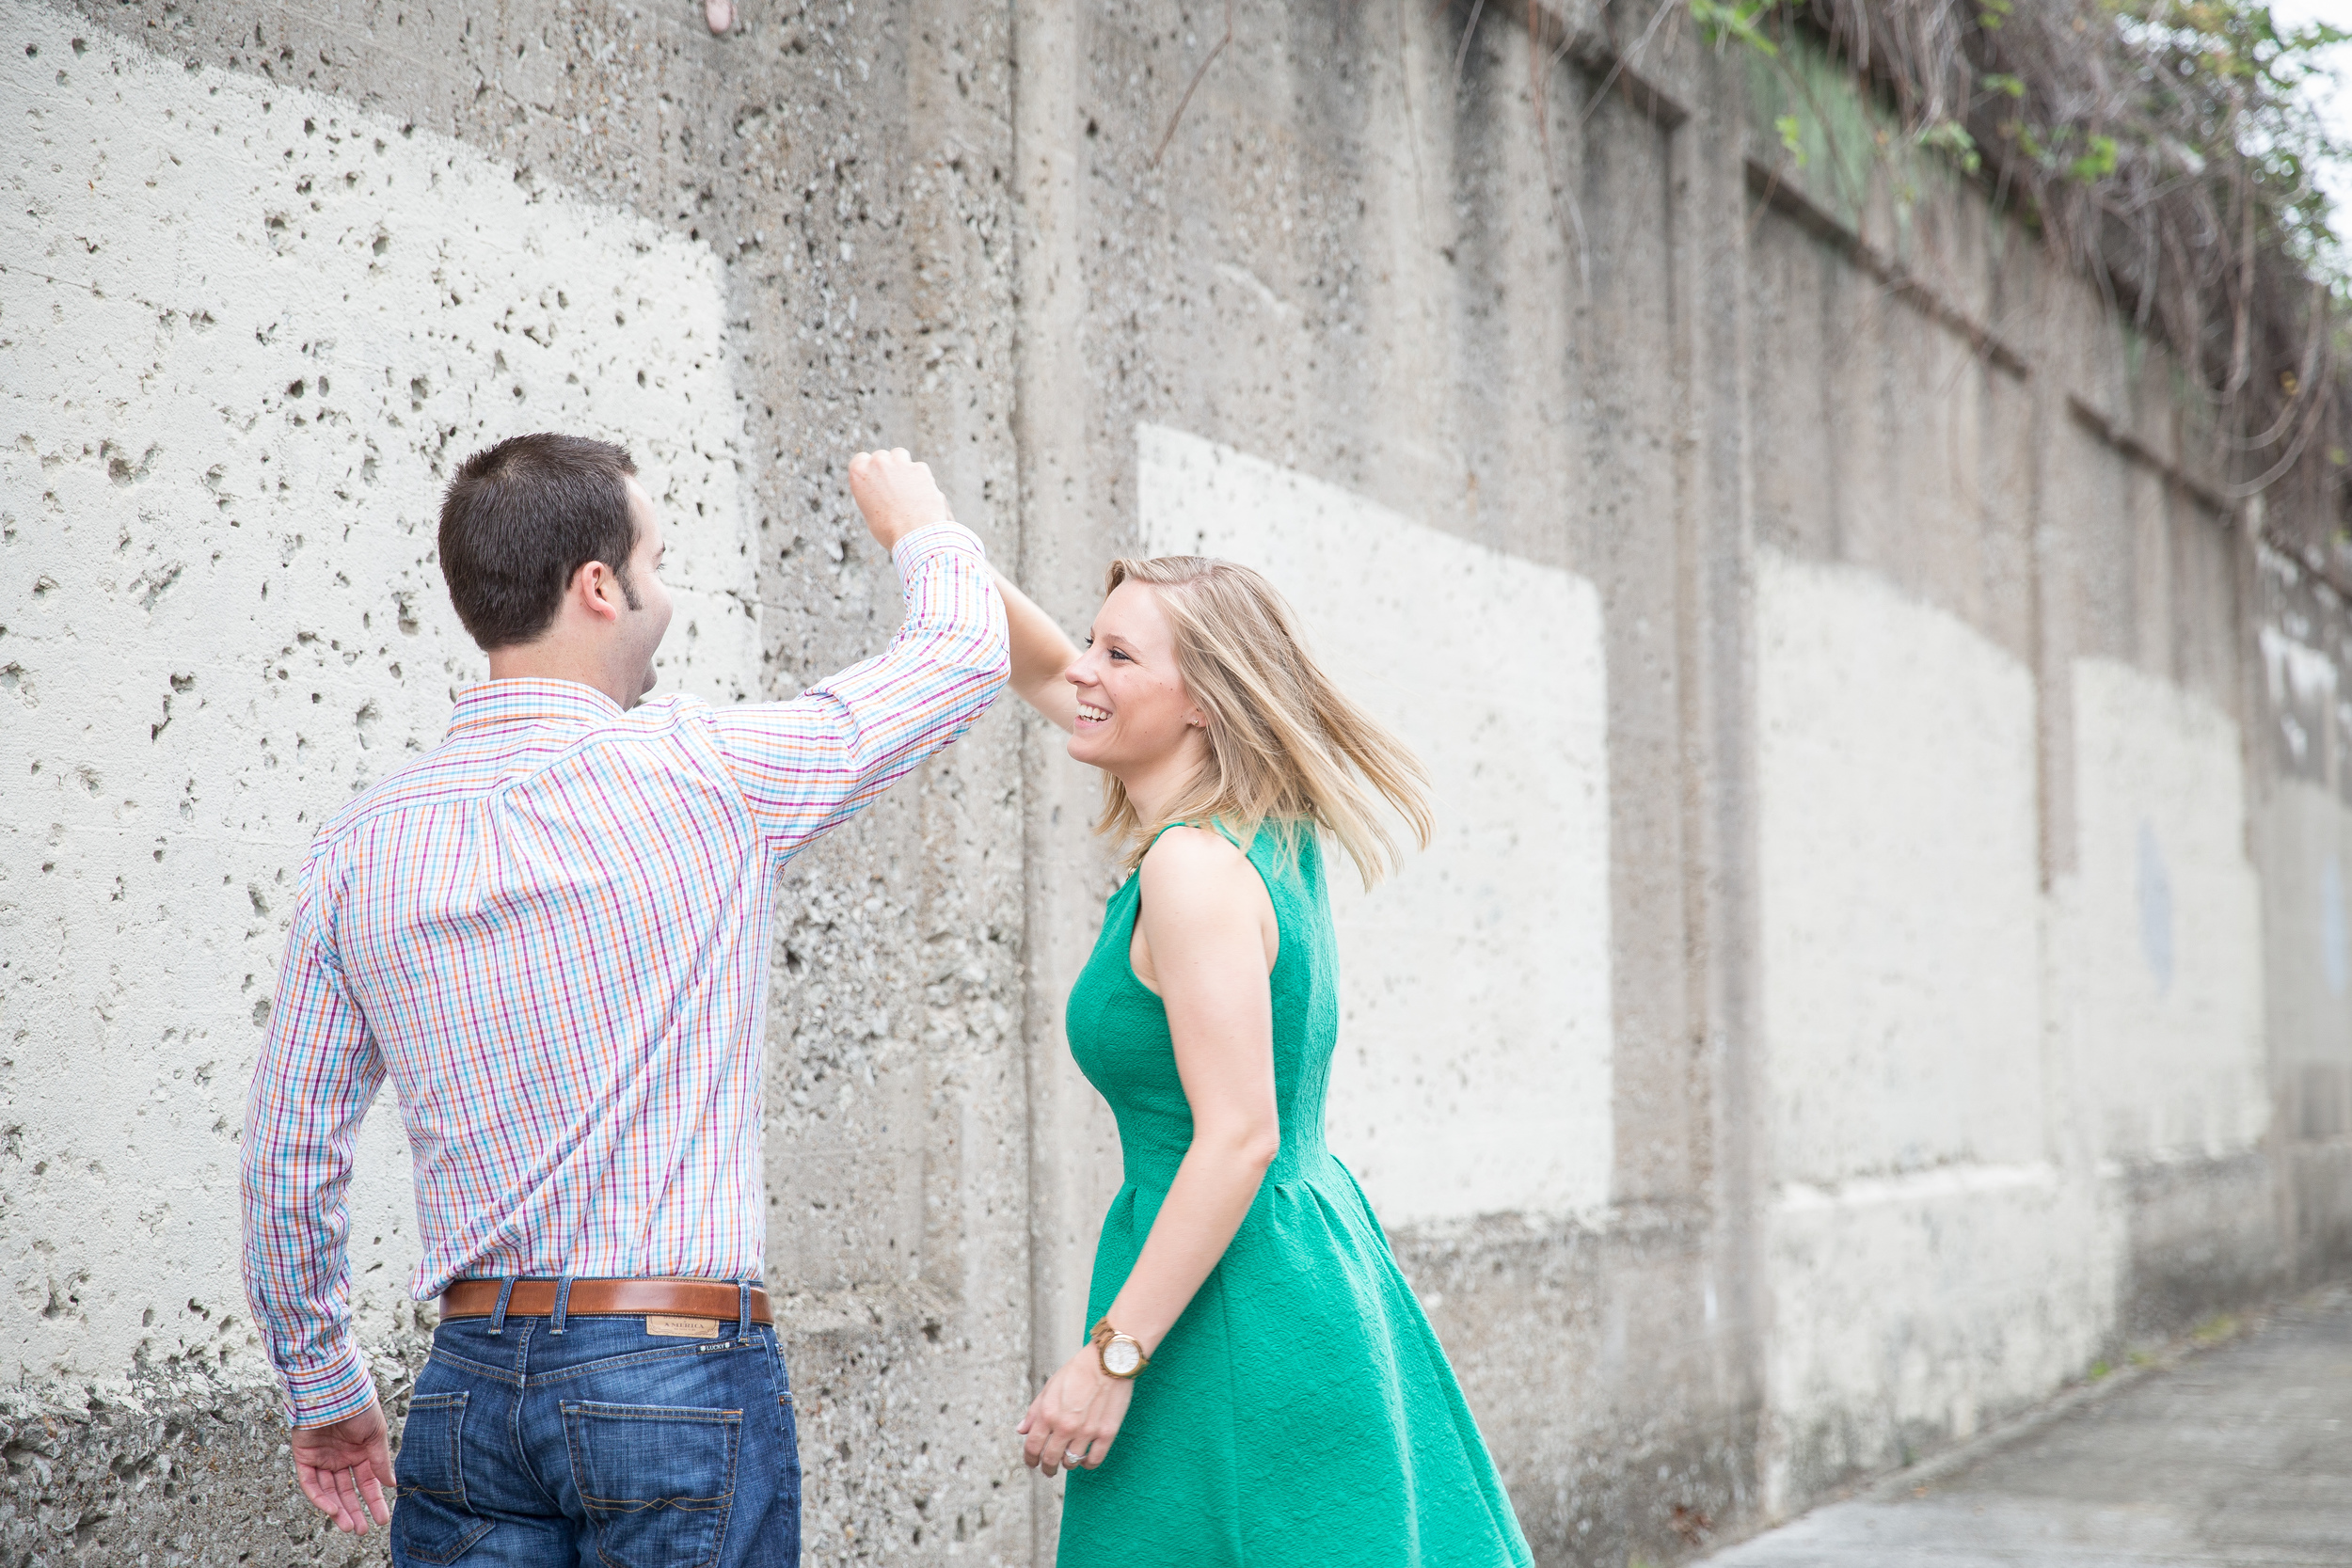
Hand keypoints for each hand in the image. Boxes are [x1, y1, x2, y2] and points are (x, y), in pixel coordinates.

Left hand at [290, 1397, 393, 1532]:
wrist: (333, 1390)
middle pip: (347, 1491)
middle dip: (356, 1511)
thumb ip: (380, 1460)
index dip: (375, 1501)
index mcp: (360, 1451)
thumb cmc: (359, 1406)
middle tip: (363, 1530)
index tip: (382, 1518)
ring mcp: (322, 1459)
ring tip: (350, 1525)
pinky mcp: (304, 1458)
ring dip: (339, 1510)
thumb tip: (391, 1483)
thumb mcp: (376, 1434)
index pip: (367, 1482)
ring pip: (329, 1492)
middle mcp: (341, 1458)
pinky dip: (321, 1498)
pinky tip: (332, 1509)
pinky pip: (311, 1484)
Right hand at [847, 447, 951, 551]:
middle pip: (881, 457)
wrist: (914, 536)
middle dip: (887, 467)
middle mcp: (877, 463)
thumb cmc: (889, 530)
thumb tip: (881, 489)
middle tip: (894, 486)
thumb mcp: (869, 512)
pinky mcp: (920, 467)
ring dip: (903, 466)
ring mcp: (899, 463)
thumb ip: (871, 493)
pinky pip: (919, 468)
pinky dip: (921, 478)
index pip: (860, 460)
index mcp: (859, 473)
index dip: (869, 469)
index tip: (875, 478)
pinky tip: (922, 495)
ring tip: (908, 488)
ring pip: (900, 455)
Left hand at [1019, 1342, 1133, 1477]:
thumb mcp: (1050, 1386)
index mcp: (1048, 1413)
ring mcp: (1086, 1431)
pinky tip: (1086, 1459)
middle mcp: (1065, 1425)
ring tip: (1068, 1460)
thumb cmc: (1079, 1370)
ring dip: (1067, 1464)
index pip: (1032, 1447)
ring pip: (1071, 1462)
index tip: (1032, 1463)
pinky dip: (1087, 1464)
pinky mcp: (1106, 1433)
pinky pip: (1093, 1460)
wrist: (1109, 1360)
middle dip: (1046, 1468)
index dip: (1030, 1459)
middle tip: (1049, 1470)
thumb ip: (1034, 1411)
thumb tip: (1022, 1430)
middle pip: (1050, 1459)